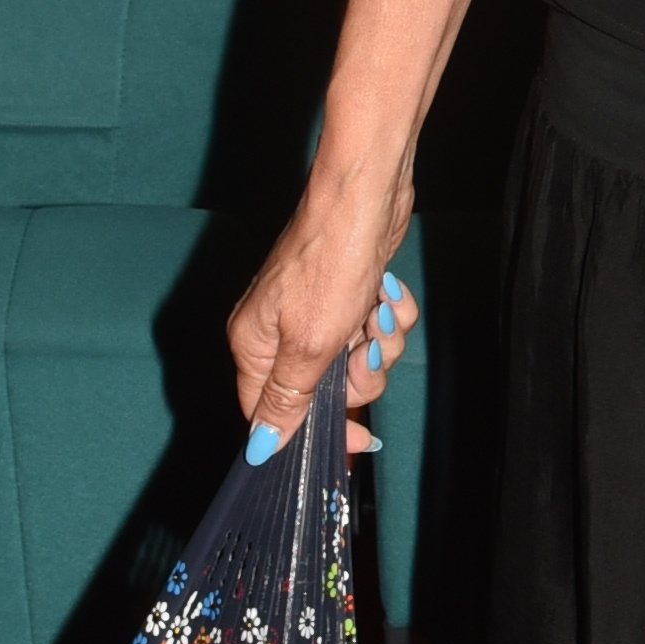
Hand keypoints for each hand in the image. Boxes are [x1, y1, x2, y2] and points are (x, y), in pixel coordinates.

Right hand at [228, 192, 417, 460]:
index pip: (272, 413)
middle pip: (323, 391)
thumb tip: (259, 446)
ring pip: (356, 361)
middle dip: (361, 377)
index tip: (355, 439)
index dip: (313, 431)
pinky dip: (389, 316)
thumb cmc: (330, 264)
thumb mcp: (308, 345)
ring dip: (381, 343)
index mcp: (255, 345)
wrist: (366, 197)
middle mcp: (279, 331)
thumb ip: (286, 399)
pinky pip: (374, 329)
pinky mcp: (348, 295)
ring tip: (380, 312)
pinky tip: (389, 294)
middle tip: (369, 350)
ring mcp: (315, 312)